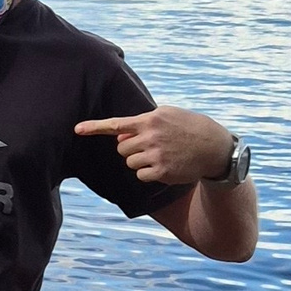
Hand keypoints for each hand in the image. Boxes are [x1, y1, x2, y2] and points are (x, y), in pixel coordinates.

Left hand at [75, 106, 233, 184]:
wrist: (214, 147)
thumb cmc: (189, 127)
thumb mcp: (168, 115)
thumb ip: (142, 123)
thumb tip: (119, 139)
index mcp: (150, 119)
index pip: (117, 124)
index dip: (94, 127)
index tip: (77, 129)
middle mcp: (150, 136)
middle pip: (121, 149)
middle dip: (131, 150)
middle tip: (150, 147)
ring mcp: (155, 155)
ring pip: (130, 163)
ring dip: (139, 162)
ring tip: (160, 156)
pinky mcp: (161, 171)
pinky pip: (140, 176)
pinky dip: (147, 174)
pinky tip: (164, 166)